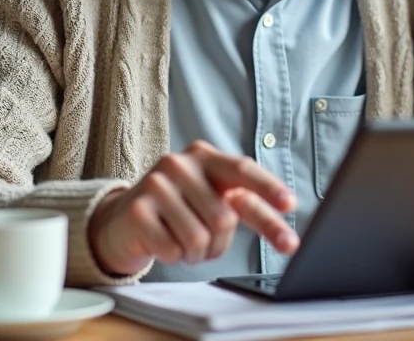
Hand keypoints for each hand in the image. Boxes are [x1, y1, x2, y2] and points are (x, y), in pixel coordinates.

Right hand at [88, 140, 298, 275]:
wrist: (123, 220)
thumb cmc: (178, 209)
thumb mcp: (211, 198)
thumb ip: (243, 204)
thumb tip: (284, 225)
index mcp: (205, 157)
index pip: (243, 170)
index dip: (268, 188)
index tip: (290, 204)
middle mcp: (180, 163)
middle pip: (224, 218)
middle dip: (219, 244)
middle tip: (203, 241)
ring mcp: (156, 184)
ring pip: (199, 239)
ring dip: (196, 253)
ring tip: (180, 241)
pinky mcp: (136, 210)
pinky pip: (173, 250)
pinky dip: (174, 257)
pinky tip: (161, 242)